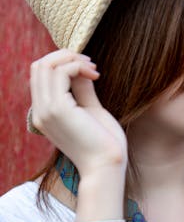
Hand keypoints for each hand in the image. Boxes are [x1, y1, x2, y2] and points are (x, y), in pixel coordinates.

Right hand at [30, 50, 126, 176]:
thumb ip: (81, 89)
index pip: (39, 75)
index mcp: (45, 113)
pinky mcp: (58, 109)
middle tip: (90, 63)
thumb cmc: (103, 142)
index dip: (60, 62)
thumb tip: (79, 68)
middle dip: (65, 55)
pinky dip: (78, 66)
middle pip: (38, 66)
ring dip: (73, 59)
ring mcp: (46, 110)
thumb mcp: (90, 110)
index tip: (86, 66)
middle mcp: (40, 111)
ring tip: (94, 69)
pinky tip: (95, 75)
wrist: (106, 166)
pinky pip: (61, 72)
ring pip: (46, 65)